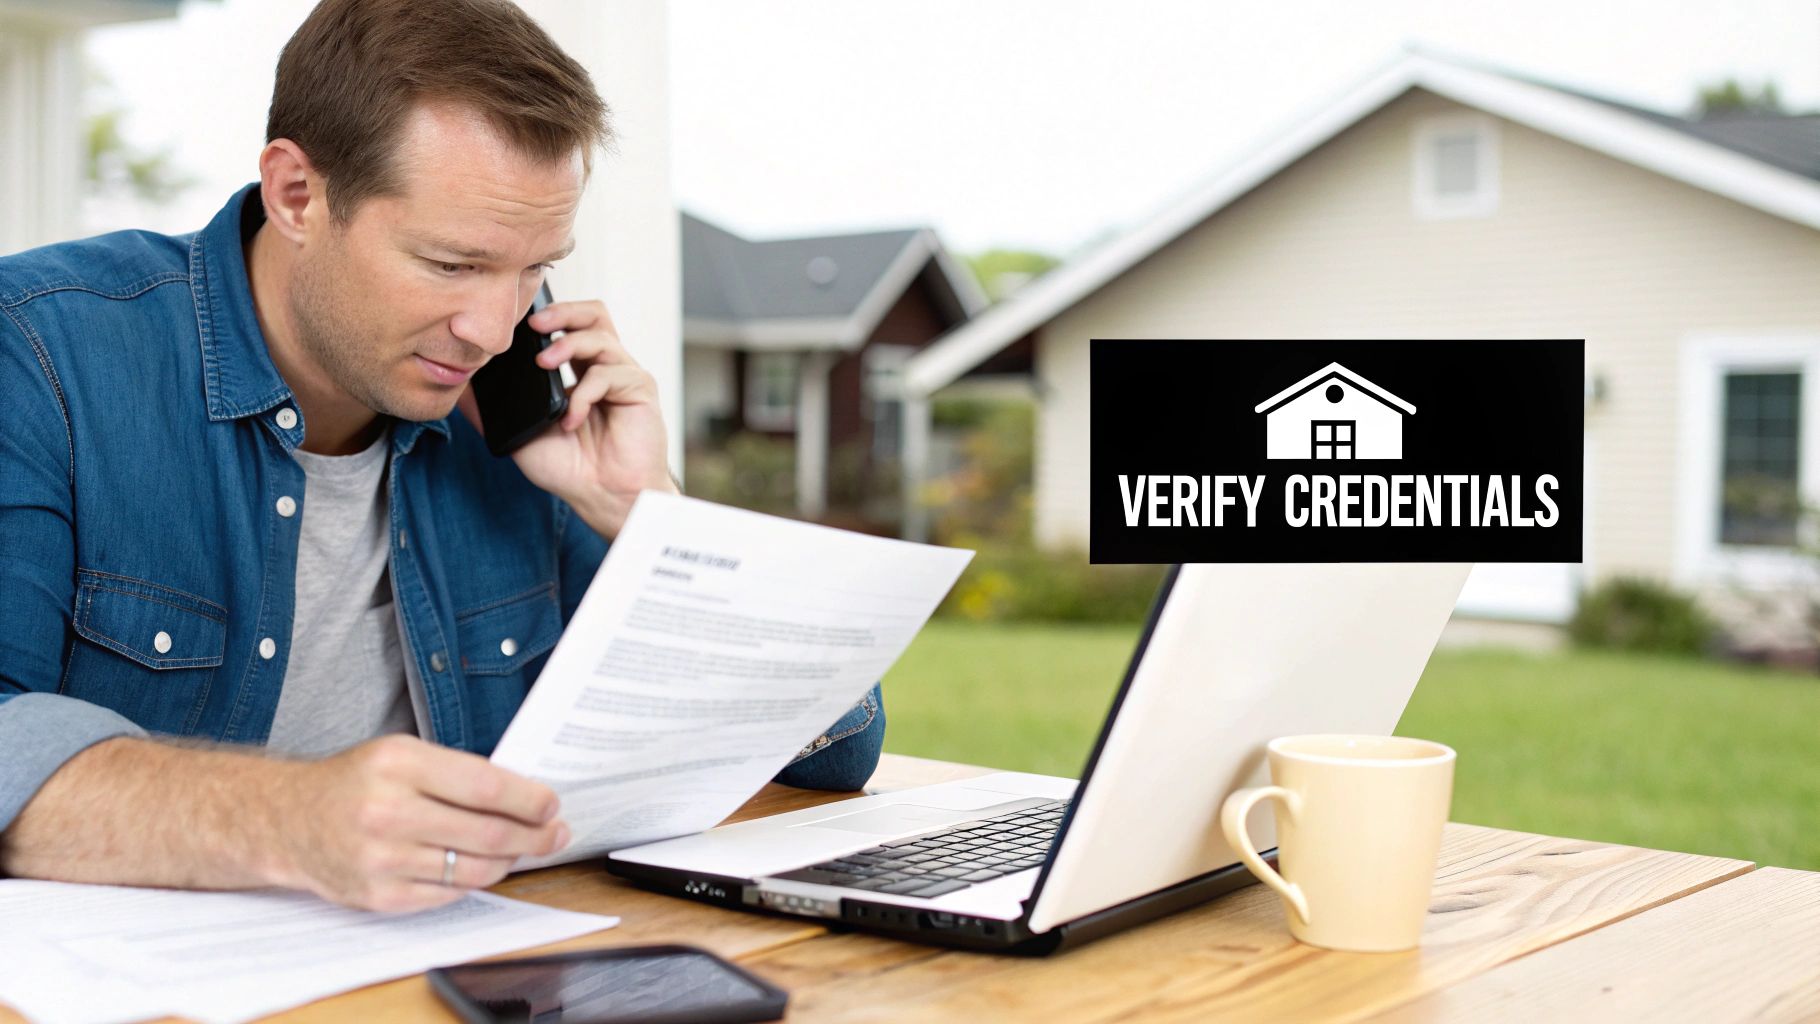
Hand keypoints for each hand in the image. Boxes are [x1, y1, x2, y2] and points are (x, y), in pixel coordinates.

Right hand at [266, 735, 569, 912]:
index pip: (486, 787)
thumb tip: (525, 796)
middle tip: (555, 834)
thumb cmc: (356, 782)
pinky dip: (474, 881)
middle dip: (533, 837)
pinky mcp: (379, 896)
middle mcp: (387, 811)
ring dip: (509, 861)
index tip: (551, 805)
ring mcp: (382, 859)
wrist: (289, 820)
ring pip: (474, 869)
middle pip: (487, 833)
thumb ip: (458, 772)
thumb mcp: (401, 754)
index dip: (529, 800)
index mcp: (398, 764)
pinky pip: (448, 894)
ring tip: (523, 850)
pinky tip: (483, 867)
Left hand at [458, 298, 677, 537]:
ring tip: (544, 364)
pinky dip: (584, 394)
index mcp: (580, 373)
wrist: (604, 499)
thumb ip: (493, 411)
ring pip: (600, 335)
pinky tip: (571, 420)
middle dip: (562, 310)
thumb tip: (459, 389)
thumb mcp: (520, 436)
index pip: (570, 325)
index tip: (516, 323)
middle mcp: (605, 368)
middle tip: (534, 324)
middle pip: (593, 313)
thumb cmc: (571, 470)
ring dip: (567, 344)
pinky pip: (609, 374)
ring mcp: (624, 376)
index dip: (548, 316)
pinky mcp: (640, 389)